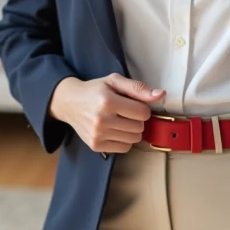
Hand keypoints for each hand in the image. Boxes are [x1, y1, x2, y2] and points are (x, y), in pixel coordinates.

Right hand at [48, 73, 165, 153]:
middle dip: (137, 119)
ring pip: (134, 139)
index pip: (143, 113)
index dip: (142, 107)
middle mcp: (102, 120)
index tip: (132, 104)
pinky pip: (124, 148)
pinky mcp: (96, 146)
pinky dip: (124, 140)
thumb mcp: (114, 81)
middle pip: (140, 127)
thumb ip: (138, 88)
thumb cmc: (94, 90)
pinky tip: (115, 130)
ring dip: (131, 130)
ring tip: (120, 121)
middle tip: (124, 112)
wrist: (69, 103)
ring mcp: (98, 135)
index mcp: (108, 101)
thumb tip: (160, 95)